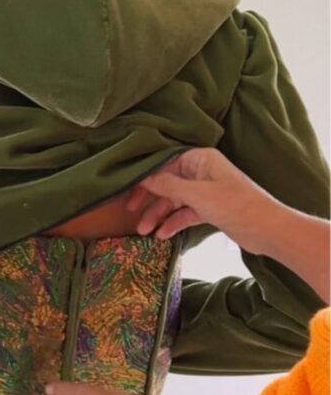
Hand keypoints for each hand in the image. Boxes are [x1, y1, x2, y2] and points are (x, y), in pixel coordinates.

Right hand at [126, 148, 277, 253]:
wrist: (268, 230)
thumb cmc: (236, 205)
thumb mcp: (197, 194)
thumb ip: (168, 185)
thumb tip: (143, 177)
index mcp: (200, 160)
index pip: (164, 163)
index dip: (144, 176)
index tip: (126, 189)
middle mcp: (201, 172)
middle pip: (166, 182)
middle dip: (149, 198)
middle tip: (129, 212)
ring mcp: (205, 191)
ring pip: (173, 200)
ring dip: (158, 215)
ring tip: (143, 231)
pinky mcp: (209, 209)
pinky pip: (184, 213)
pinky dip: (173, 223)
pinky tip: (162, 235)